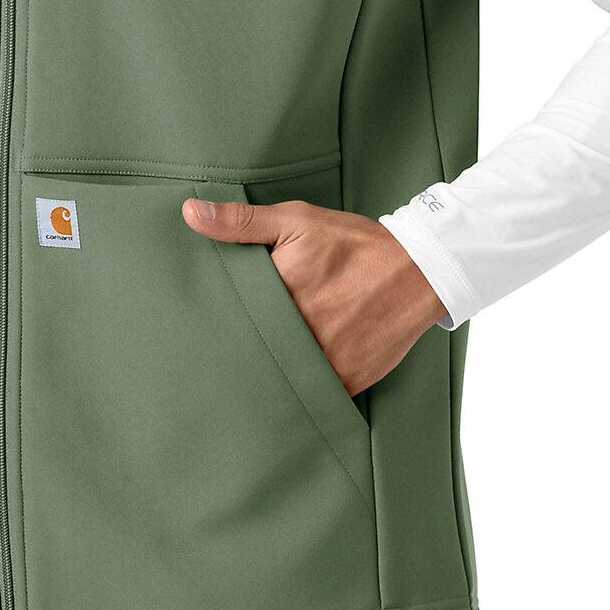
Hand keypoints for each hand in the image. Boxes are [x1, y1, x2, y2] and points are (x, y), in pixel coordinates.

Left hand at [182, 198, 446, 395]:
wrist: (419, 273)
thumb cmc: (355, 246)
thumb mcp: (298, 221)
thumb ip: (242, 222)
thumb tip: (190, 214)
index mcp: (280, 295)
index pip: (231, 320)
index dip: (216, 326)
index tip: (201, 330)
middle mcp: (301, 334)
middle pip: (253, 355)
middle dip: (237, 355)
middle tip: (215, 358)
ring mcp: (326, 362)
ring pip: (279, 381)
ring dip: (265, 378)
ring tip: (245, 376)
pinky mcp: (347, 382)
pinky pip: (312, 395)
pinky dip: (299, 392)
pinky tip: (286, 384)